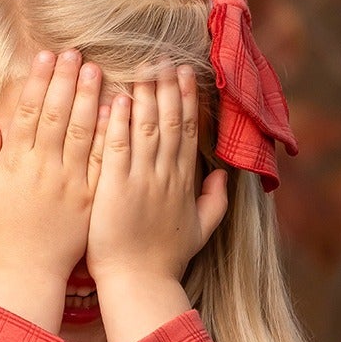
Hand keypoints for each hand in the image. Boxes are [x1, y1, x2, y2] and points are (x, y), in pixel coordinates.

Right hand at [0, 49, 108, 291]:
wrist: (24, 275)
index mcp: (16, 165)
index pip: (29, 113)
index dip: (38, 82)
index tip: (46, 56)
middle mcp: (44, 169)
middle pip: (58, 115)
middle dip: (66, 80)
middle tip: (76, 52)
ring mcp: (70, 184)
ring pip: (83, 132)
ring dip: (90, 98)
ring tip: (97, 70)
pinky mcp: (89, 200)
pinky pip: (102, 163)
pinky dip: (109, 136)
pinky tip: (116, 112)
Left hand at [86, 62, 227, 291]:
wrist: (139, 284)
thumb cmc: (164, 262)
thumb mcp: (201, 231)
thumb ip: (215, 201)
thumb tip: (225, 176)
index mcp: (183, 183)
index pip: (186, 132)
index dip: (187, 100)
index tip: (185, 74)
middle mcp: (165, 176)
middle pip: (169, 122)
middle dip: (168, 87)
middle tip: (165, 57)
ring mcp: (141, 181)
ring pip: (146, 128)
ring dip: (145, 95)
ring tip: (144, 67)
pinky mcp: (115, 188)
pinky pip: (118, 147)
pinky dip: (118, 122)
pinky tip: (117, 98)